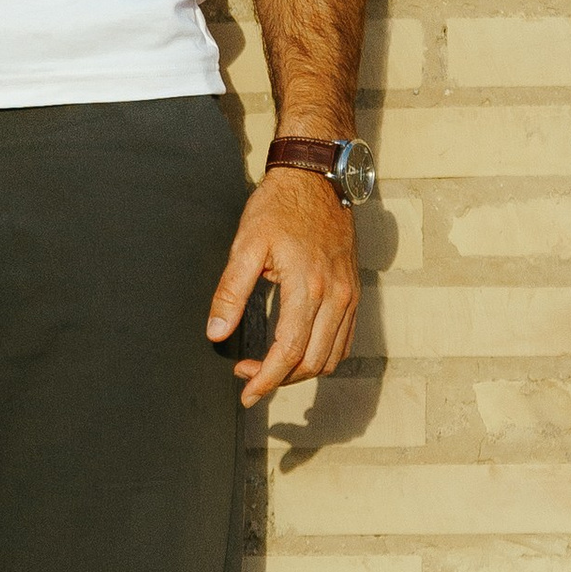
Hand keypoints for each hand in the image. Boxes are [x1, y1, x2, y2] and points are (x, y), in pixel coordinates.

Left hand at [206, 164, 360, 407]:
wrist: (316, 178)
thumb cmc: (278, 207)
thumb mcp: (245, 244)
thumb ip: (230, 291)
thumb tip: (216, 332)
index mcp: (307, 287)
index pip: (289, 351)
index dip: (266, 379)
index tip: (246, 393)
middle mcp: (336, 296)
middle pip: (313, 362)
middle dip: (279, 378)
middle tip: (246, 375)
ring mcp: (349, 295)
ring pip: (332, 356)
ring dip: (300, 371)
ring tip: (267, 366)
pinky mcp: (354, 291)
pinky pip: (344, 340)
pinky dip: (321, 355)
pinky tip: (295, 352)